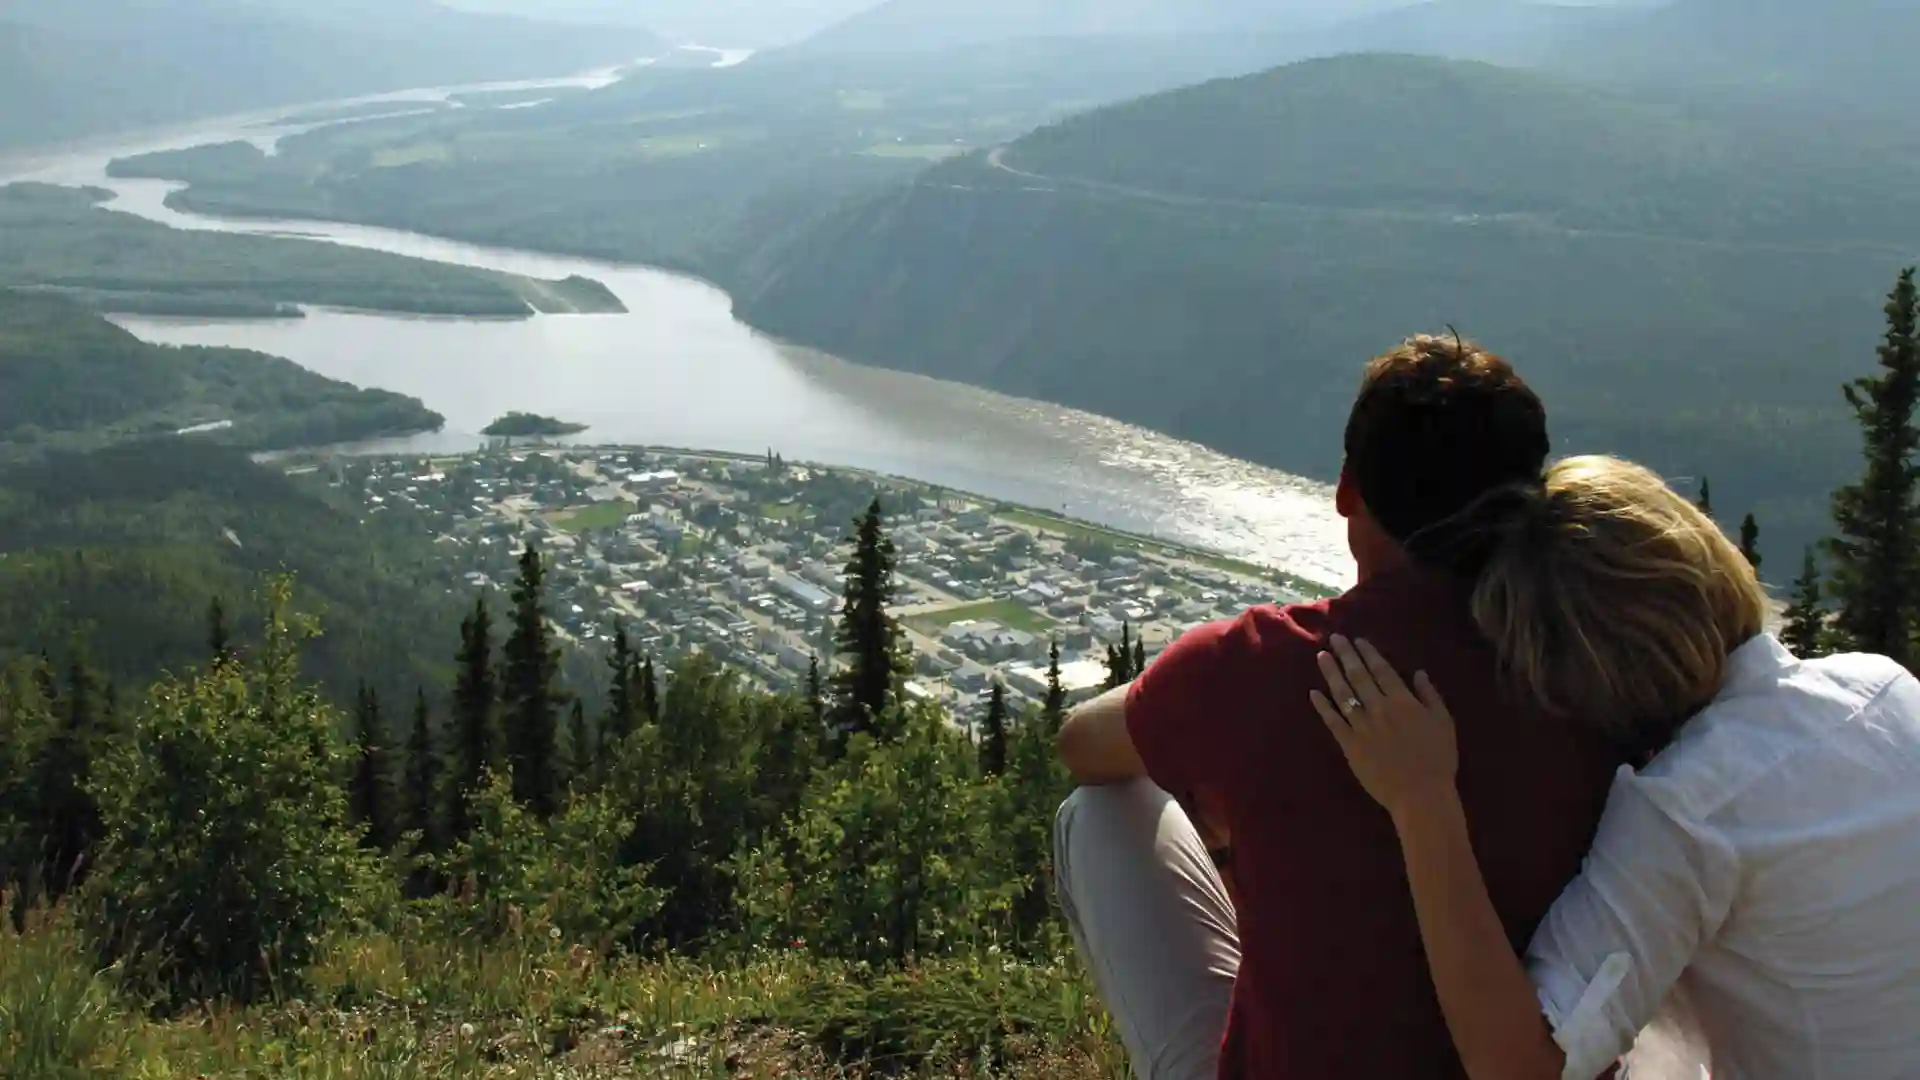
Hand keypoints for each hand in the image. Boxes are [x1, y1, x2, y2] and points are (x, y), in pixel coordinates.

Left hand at [1311, 635, 1459, 820]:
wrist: (1421, 795)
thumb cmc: (1438, 760)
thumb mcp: (1444, 723)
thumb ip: (1430, 696)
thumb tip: (1419, 673)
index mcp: (1403, 701)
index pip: (1381, 670)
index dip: (1368, 653)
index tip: (1357, 640)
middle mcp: (1379, 708)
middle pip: (1358, 676)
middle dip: (1346, 655)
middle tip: (1334, 639)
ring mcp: (1362, 727)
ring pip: (1343, 694)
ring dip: (1331, 673)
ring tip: (1322, 656)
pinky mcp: (1350, 745)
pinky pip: (1333, 722)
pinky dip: (1322, 706)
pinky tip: (1314, 693)